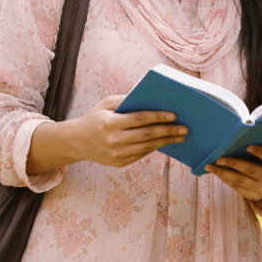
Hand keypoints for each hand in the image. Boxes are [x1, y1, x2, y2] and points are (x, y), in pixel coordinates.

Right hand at [70, 95, 186, 167]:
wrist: (77, 142)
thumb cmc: (95, 118)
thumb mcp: (106, 104)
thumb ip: (125, 99)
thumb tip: (149, 98)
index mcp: (111, 123)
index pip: (140, 119)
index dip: (158, 117)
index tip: (173, 115)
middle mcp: (114, 140)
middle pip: (147, 135)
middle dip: (168, 131)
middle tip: (184, 128)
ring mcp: (117, 154)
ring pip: (147, 147)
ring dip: (165, 142)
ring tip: (179, 137)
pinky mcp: (119, 163)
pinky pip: (141, 155)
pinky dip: (153, 148)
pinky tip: (163, 142)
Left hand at [206, 145, 261, 202]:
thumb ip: (260, 149)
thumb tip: (236, 138)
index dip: (260, 152)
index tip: (248, 147)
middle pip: (251, 170)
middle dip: (233, 164)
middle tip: (218, 159)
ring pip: (241, 181)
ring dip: (223, 173)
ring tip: (210, 167)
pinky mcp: (254, 196)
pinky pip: (237, 187)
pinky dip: (226, 179)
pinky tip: (217, 172)